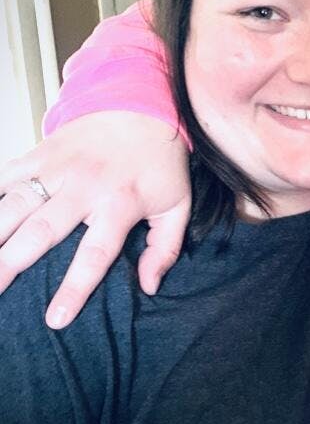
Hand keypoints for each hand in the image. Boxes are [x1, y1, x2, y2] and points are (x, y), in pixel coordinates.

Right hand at [0, 112, 190, 327]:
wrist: (142, 103)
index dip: (74, 288)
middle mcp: (84, 187)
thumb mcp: (178, 205)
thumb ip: (165, 249)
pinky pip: (5, 176)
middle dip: (10, 264)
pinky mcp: (39, 152)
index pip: (95, 254)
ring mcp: (56, 168)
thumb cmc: (160, 163)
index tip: (55, 319)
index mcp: (120, 204)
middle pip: (41, 232)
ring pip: (14, 204)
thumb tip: (150, 287)